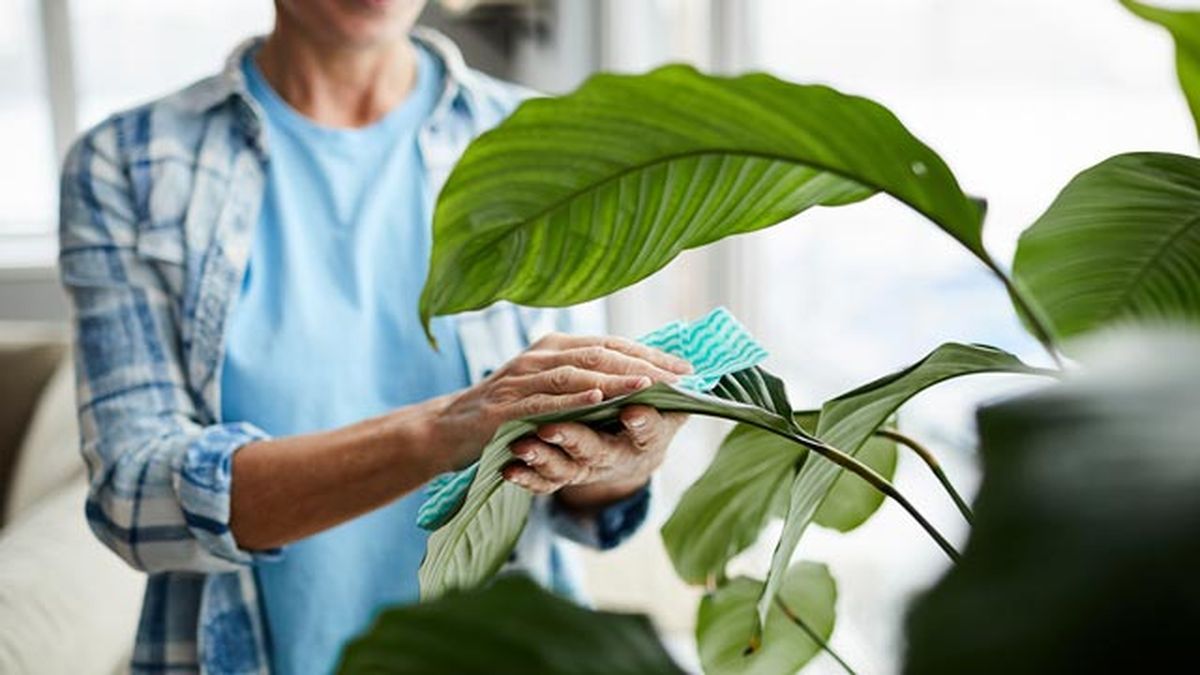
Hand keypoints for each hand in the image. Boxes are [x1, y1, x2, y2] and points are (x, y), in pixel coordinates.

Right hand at [426, 333, 690, 472]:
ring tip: (649, 384)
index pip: (610, 344)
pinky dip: (573, 399)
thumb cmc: (507, 410)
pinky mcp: (506, 406)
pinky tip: (600, 400)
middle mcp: (539, 355)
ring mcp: (520, 378)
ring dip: (615, 378)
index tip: (687, 367)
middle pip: (599, 352)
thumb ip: (584, 379)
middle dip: (642, 363)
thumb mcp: (547, 386)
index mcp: (554, 346)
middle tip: (678, 376)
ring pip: (576, 372)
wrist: (449, 430)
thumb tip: (638, 378)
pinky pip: (544, 400)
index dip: (650, 353)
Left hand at [502, 405, 686, 510]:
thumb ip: (672, 395)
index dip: (641, 423)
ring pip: (563, 468)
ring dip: (541, 458)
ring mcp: (584, 469)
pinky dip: (526, 479)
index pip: (648, 432)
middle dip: (573, 439)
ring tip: (521, 447)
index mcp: (645, 440)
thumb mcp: (668, 414)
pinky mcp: (561, 478)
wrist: (627, 458)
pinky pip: (542, 484)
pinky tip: (509, 470)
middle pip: (595, 450)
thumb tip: (689, 370)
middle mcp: (613, 456)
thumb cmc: (646, 423)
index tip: (631, 411)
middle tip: (550, 428)